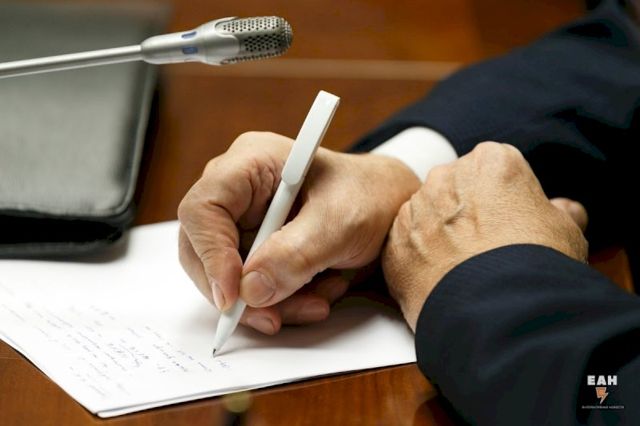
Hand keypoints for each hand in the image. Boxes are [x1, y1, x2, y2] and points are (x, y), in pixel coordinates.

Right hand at [178, 132, 419, 333]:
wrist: (389, 207)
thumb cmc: (369, 196)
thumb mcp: (341, 223)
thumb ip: (296, 254)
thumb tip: (249, 290)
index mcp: (251, 162)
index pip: (203, 208)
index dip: (211, 254)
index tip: (235, 295)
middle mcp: (238, 189)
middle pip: (203, 247)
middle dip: (238, 291)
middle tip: (272, 317)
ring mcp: (244, 219)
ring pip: (225, 275)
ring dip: (267, 301)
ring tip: (316, 302)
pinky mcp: (256, 246)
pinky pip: (248, 286)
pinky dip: (279, 301)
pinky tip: (316, 295)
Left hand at [382, 142, 587, 329]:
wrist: (499, 313)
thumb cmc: (537, 266)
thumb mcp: (565, 231)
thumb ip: (561, 211)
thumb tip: (566, 209)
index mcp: (490, 162)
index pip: (492, 169)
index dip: (503, 198)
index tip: (509, 223)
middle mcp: (445, 177)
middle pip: (454, 188)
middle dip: (465, 211)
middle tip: (484, 248)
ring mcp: (415, 210)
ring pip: (425, 215)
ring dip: (437, 234)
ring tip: (461, 269)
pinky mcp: (393, 243)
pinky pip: (403, 245)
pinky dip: (416, 259)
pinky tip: (438, 281)